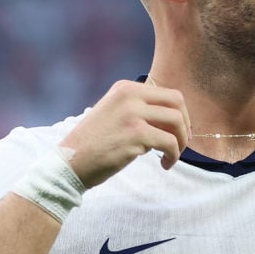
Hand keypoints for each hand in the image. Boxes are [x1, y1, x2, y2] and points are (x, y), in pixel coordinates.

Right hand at [60, 80, 190, 187]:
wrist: (69, 163)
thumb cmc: (93, 144)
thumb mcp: (114, 114)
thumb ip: (139, 110)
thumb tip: (173, 117)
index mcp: (125, 88)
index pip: (167, 93)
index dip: (180, 114)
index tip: (178, 132)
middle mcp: (129, 95)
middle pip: (177, 102)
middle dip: (185, 124)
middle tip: (181, 143)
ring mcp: (132, 113)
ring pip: (177, 121)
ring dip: (181, 142)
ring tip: (172, 156)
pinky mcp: (135, 134)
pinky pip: (170, 142)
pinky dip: (173, 156)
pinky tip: (164, 165)